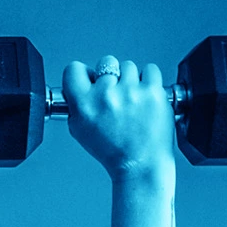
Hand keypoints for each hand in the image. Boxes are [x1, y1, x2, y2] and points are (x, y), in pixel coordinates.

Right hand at [62, 56, 175, 181]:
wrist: (140, 164)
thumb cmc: (113, 151)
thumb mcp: (81, 132)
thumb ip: (76, 105)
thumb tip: (79, 83)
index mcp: (84, 106)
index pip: (74, 69)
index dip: (83, 74)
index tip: (90, 82)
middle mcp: (106, 96)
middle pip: (105, 62)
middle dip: (111, 77)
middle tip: (115, 98)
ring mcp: (131, 92)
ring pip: (128, 66)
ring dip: (130, 80)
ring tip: (132, 102)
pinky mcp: (153, 91)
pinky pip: (149, 70)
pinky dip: (149, 81)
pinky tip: (144, 99)